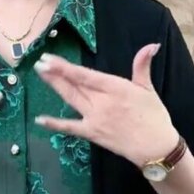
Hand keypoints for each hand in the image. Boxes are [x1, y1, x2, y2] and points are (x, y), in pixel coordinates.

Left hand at [33, 44, 179, 167]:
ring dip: (55, 86)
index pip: (85, 75)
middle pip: (74, 85)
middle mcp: (101, 102)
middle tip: (39, 63)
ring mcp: (94, 118)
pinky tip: (39, 119)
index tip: (50, 58)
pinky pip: (70, 128)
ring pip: (71, 99)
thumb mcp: (148, 89)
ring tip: (41, 74)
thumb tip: (152, 45)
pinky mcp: (92, 134)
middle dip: (55, 73)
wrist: (155, 148)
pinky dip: (54, 124)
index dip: (65, 67)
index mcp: (115, 88)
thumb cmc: (154, 117)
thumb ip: (143, 66)